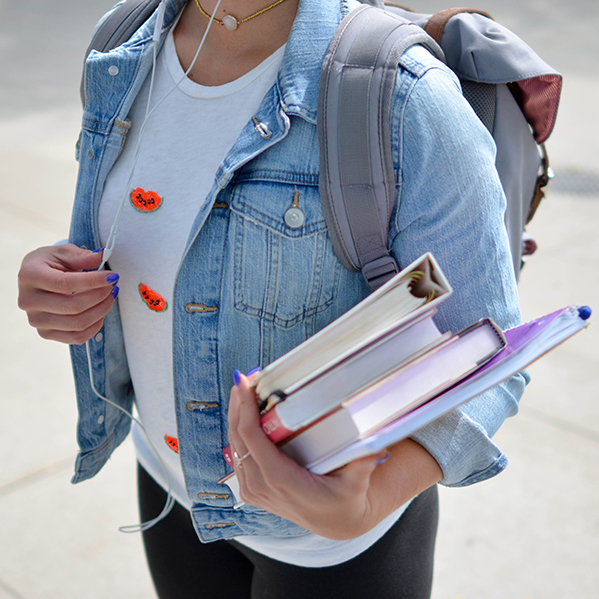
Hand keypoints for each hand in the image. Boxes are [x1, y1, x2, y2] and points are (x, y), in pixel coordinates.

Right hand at [18, 244, 118, 344]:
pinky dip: (95, 326)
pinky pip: (77, 337)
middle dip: (100, 296)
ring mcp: (36, 320)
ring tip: (109, 297)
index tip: (112, 276)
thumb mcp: (63, 252)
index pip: (65, 283)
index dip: (93, 281)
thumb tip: (101, 256)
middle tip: (113, 286)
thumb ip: (81, 256)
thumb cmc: (50, 263)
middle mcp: (28, 301)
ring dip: (101, 310)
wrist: (37, 279)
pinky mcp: (46, 333)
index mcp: (29, 276)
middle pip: (73, 307)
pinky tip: (100, 311)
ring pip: (77, 324)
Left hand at [227, 372, 441, 539]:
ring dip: (235, 416)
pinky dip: (238, 433)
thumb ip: (362, 464)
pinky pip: (238, 456)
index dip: (245, 409)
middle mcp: (261, 486)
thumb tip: (377, 446)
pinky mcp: (252, 490)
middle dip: (238, 405)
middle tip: (243, 378)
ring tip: (242, 389)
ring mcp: (253, 490)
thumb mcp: (356, 483)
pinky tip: (243, 413)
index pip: (252, 438)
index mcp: (280, 480)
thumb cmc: (345, 500)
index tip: (245, 384)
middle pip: (238, 438)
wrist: (336, 523)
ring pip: (234, 446)